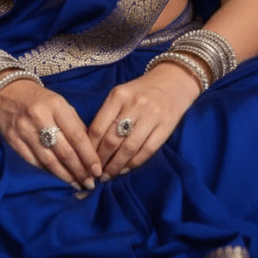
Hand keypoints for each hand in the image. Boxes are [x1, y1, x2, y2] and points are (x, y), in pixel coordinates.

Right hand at [0, 76, 101, 189]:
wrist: (6, 91)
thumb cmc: (39, 99)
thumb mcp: (59, 103)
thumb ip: (74, 124)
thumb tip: (91, 150)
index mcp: (55, 104)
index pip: (76, 135)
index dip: (88, 156)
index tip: (97, 170)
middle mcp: (39, 117)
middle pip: (64, 151)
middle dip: (79, 170)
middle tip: (90, 183)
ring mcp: (24, 129)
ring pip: (49, 160)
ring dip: (65, 175)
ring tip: (77, 183)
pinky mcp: (12, 140)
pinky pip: (34, 161)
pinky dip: (48, 171)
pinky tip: (58, 177)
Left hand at [87, 62, 200, 178]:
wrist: (172, 82)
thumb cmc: (140, 92)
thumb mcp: (120, 95)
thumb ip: (107, 115)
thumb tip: (91, 146)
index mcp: (118, 95)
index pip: (98, 127)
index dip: (90, 149)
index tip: (86, 161)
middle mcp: (134, 104)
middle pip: (112, 140)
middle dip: (101, 161)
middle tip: (96, 173)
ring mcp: (151, 115)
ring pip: (128, 148)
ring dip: (116, 166)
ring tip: (109, 175)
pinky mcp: (165, 126)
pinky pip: (146, 151)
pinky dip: (133, 163)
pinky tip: (125, 169)